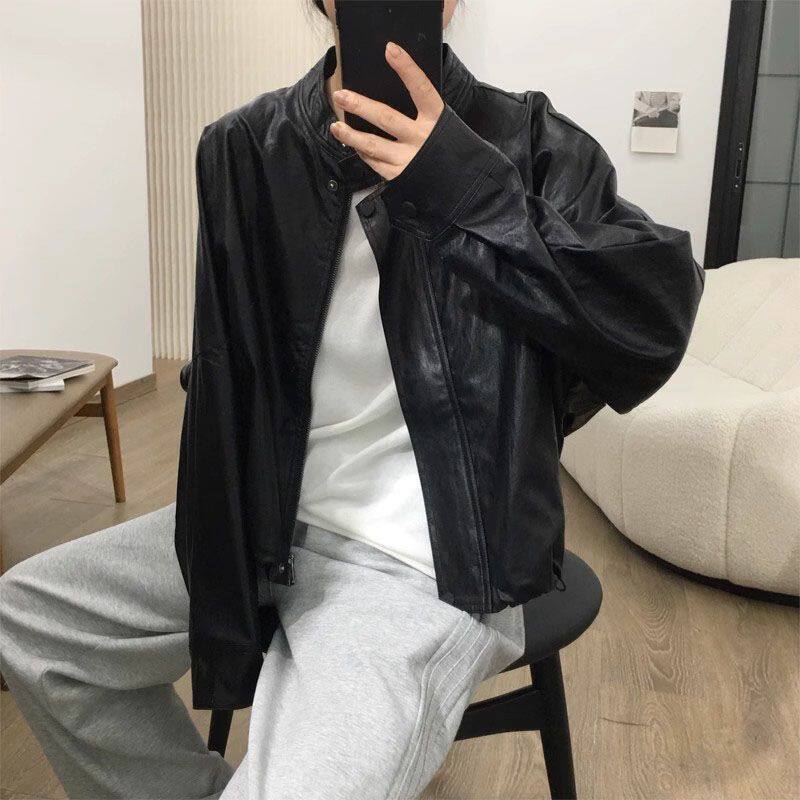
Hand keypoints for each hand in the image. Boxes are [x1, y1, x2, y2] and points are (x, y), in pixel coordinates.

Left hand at [329, 41, 444, 180]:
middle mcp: (422, 138)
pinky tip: (354, 145)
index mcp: (436, 119)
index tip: (390, 50)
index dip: (407, 68)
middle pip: (386, 118)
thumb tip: (395, 96)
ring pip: (373, 145)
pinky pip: (375, 163)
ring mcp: (410, 159)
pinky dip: (363, 153)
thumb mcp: (442, 125)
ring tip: (336, 127)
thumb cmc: (447, 148)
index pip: (421, 89)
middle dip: (360, 106)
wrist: (463, 182)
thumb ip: (422, 112)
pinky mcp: (401, 176)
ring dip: (351, 135)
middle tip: (341, 96)